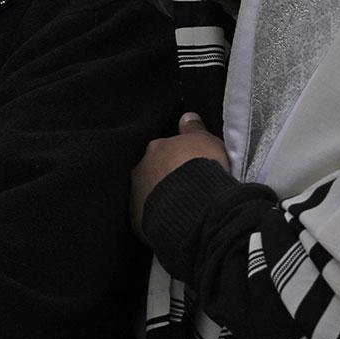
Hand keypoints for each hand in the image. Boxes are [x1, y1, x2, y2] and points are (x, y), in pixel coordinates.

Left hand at [131, 113, 229, 234]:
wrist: (192, 200)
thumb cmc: (200, 164)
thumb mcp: (205, 140)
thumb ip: (194, 129)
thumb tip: (187, 116)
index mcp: (154, 149)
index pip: (162, 150)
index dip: (176, 158)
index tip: (187, 166)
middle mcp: (138, 170)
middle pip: (151, 172)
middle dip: (164, 178)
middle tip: (184, 187)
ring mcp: (135, 197)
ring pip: (147, 195)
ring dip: (159, 198)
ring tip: (180, 206)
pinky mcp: (136, 222)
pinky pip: (147, 218)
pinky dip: (157, 218)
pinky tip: (172, 222)